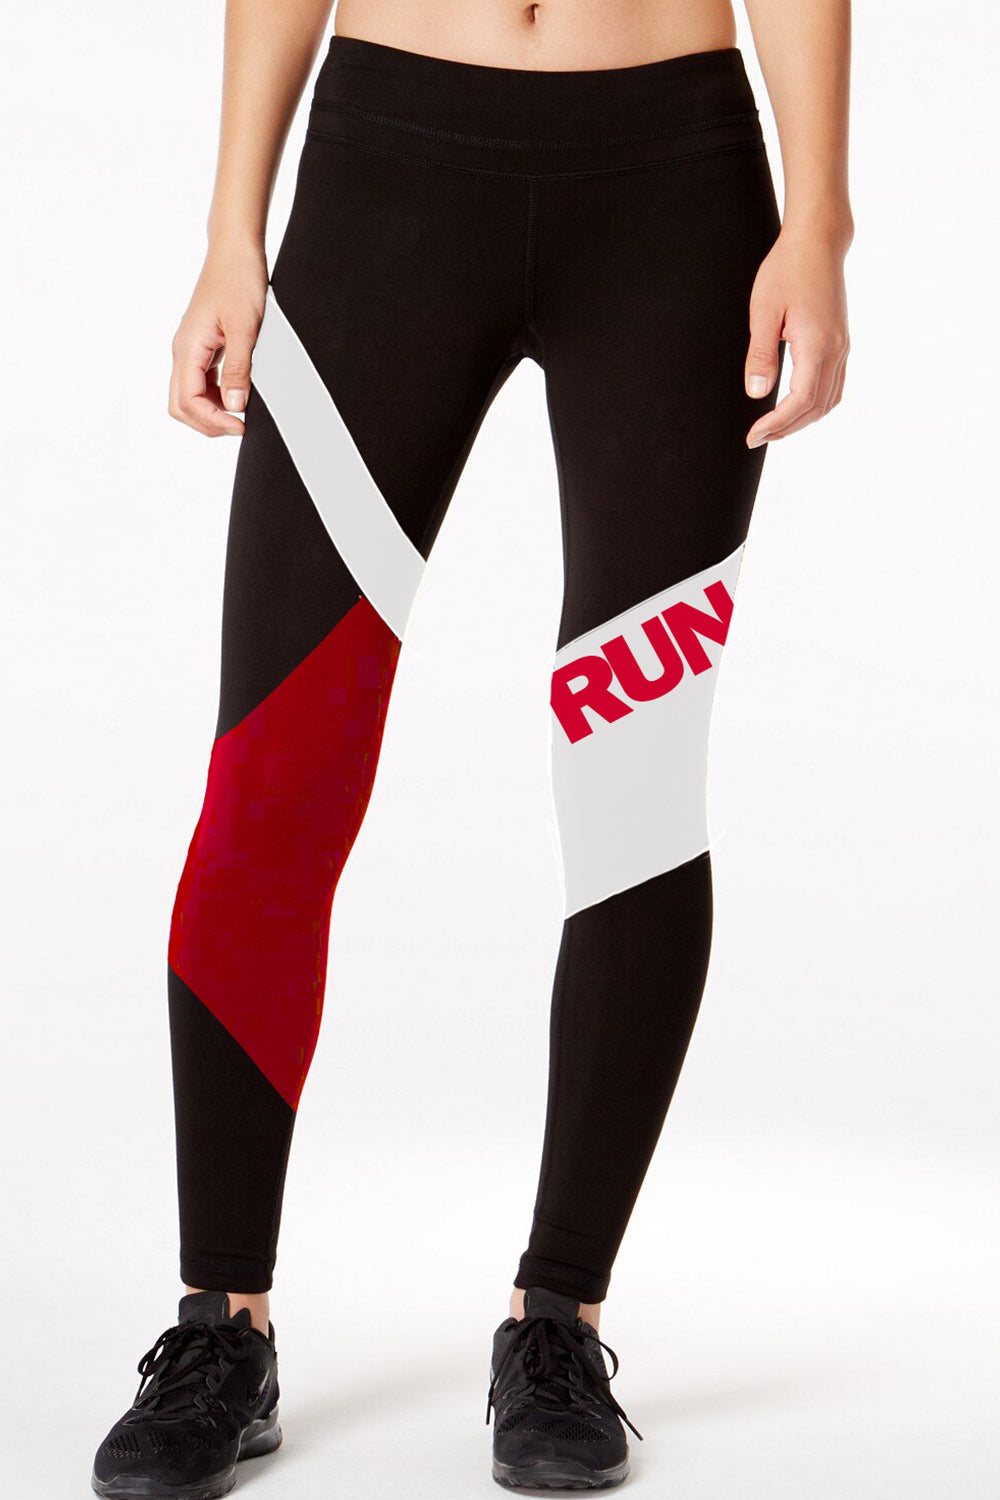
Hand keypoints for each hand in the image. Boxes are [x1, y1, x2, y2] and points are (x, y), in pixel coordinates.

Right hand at [168, 242, 267, 436]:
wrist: (235, 251)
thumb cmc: (238, 279)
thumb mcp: (244, 328)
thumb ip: (239, 369)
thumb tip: (235, 406)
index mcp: (188, 347)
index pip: (188, 401)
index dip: (213, 421)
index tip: (241, 426)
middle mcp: (184, 350)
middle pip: (181, 405)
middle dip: (208, 423)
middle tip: (239, 427)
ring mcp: (191, 349)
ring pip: (191, 395)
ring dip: (213, 411)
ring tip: (241, 413)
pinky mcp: (203, 345)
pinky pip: (203, 381)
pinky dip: (218, 395)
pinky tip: (239, 394)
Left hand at [745, 223, 849, 448]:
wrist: (818, 242)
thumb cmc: (787, 270)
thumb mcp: (763, 311)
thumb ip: (761, 354)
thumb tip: (756, 394)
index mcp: (817, 344)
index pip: (800, 401)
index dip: (777, 424)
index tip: (753, 435)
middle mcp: (836, 350)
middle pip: (816, 408)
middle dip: (786, 429)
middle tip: (757, 437)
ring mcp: (843, 347)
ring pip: (828, 401)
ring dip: (802, 420)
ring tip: (774, 428)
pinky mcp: (842, 343)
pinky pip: (834, 386)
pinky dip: (816, 405)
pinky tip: (795, 408)